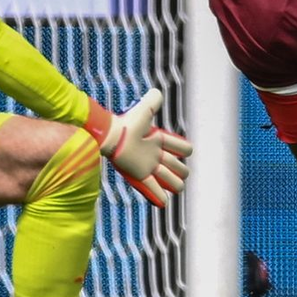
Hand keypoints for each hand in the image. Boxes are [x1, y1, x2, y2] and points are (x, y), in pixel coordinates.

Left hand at [92, 89, 191, 207]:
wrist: (110, 136)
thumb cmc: (125, 123)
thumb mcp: (143, 110)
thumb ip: (153, 101)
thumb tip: (158, 93)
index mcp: (159, 140)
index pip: (180, 146)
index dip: (184, 149)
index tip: (185, 150)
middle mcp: (156, 154)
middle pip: (178, 166)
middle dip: (181, 170)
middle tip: (179, 173)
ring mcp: (149, 166)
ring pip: (169, 179)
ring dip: (175, 184)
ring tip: (177, 187)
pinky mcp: (141, 175)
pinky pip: (153, 188)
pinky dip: (159, 197)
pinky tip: (163, 203)